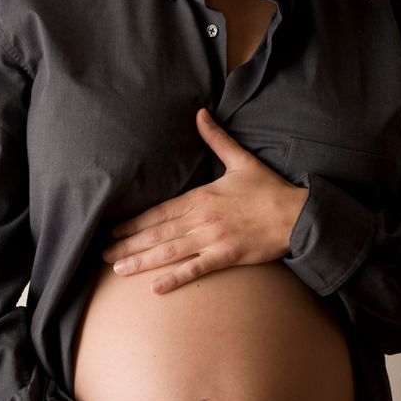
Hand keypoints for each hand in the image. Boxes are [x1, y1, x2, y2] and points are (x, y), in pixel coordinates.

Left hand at [102, 107, 307, 293]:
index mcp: (201, 196)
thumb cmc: (269, 189)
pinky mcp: (227, 257)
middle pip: (158, 232)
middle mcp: (202, 218)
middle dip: (129, 244)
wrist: (297, 215)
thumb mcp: (240, 160)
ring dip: (142, 261)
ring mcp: (213, 239)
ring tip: (118, 269)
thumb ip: (216, 139)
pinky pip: (196, 269)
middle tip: (104, 253)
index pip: (160, 210)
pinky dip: (175, 278)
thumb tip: (200, 112)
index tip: (113, 229)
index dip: (134, 221)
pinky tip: (155, 288)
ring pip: (170, 251)